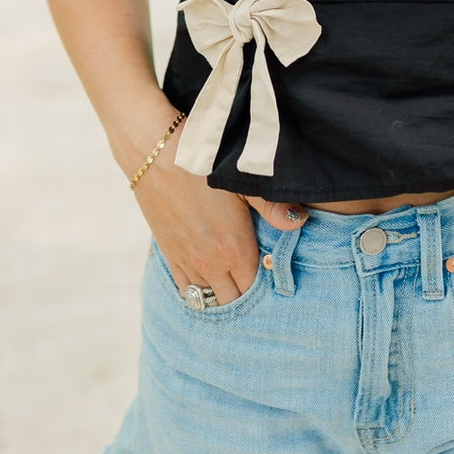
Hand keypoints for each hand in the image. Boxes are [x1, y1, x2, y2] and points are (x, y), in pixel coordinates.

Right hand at [135, 152, 308, 300]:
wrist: (154, 153)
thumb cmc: (203, 163)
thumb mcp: (243, 181)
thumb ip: (273, 206)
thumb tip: (299, 221)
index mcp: (234, 250)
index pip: (254, 289)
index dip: (265, 285)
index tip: (271, 273)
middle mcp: (210, 264)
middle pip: (232, 301)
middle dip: (244, 295)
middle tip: (254, 278)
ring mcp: (187, 261)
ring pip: (207, 297)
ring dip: (221, 292)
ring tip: (233, 281)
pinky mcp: (168, 254)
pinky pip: (185, 288)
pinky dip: (198, 289)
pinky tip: (207, 279)